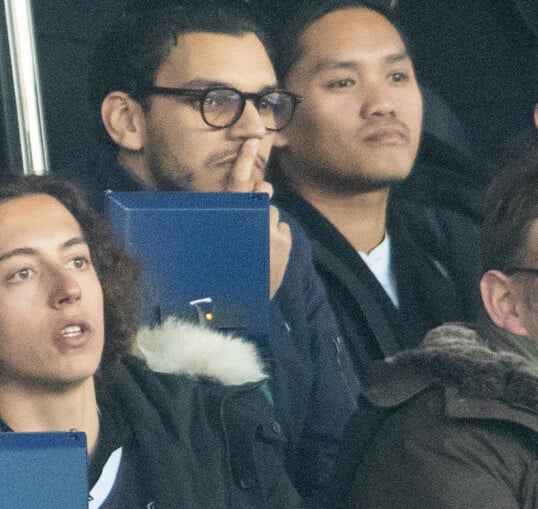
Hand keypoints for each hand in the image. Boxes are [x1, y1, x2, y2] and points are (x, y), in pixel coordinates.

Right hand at [228, 139, 290, 297]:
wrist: (239, 304)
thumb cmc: (224, 272)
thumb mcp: (218, 242)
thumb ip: (226, 219)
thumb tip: (248, 197)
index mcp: (229, 217)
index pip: (237, 184)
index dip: (245, 161)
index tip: (255, 140)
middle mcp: (250, 220)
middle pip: (262, 193)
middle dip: (262, 197)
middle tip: (257, 213)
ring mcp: (270, 230)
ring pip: (274, 214)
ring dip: (269, 223)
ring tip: (260, 245)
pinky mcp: (284, 243)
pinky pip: (283, 230)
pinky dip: (277, 238)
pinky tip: (268, 254)